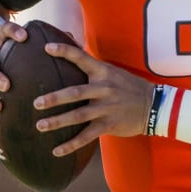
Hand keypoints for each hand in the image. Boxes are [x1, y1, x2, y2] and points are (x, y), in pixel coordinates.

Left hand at [33, 42, 153, 156]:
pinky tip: (57, 151)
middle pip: (75, 93)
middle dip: (55, 98)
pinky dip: (71, 144)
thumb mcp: (113, 71)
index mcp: (103, 72)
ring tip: (40, 126)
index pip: (82, 58)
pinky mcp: (109, 124)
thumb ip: (91, 63)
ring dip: (58, 121)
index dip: (65, 52)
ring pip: (79, 116)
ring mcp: (106, 108)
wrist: (154, 105)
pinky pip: (87, 136)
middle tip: (36, 103)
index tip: (47, 48)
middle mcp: (104, 89)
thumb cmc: (129, 86)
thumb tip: (71, 40)